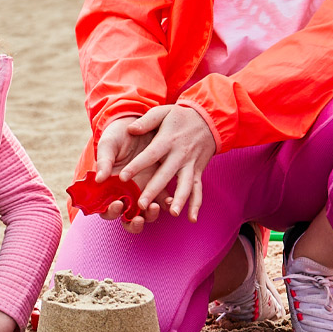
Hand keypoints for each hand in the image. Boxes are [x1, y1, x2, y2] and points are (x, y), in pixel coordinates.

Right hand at [93, 116, 163, 232]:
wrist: (138, 121)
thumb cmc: (118, 135)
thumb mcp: (109, 144)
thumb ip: (104, 161)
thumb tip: (98, 179)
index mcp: (109, 187)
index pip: (106, 208)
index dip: (110, 211)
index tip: (118, 204)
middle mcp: (126, 193)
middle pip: (128, 218)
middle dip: (133, 223)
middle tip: (138, 218)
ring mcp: (143, 190)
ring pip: (146, 213)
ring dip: (150, 215)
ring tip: (155, 208)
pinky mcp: (159, 183)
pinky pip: (164, 199)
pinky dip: (168, 203)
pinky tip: (172, 200)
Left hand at [112, 105, 215, 223]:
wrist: (209, 118)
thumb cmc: (180, 116)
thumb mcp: (162, 112)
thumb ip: (146, 122)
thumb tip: (130, 128)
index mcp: (167, 140)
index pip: (150, 155)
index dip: (136, 166)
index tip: (122, 177)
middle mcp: (179, 154)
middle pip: (165, 174)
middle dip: (154, 190)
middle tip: (142, 204)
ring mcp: (190, 164)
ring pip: (185, 185)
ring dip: (180, 200)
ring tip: (173, 213)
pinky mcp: (198, 171)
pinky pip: (198, 190)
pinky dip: (196, 204)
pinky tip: (191, 219)